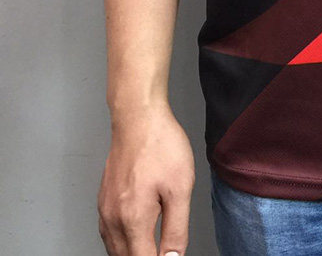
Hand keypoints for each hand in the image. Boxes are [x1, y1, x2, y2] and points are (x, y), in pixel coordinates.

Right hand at [97, 104, 194, 255]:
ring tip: (151, 249)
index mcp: (133, 219)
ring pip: (114, 249)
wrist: (138, 118)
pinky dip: (121, 242)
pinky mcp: (103, 199)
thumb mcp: (180, 188)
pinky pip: (108, 233)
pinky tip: (134, 237)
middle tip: (164, 254)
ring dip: (131, 254)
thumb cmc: (160, 145)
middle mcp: (113, 218)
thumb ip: (176, 228)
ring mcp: (104, 209)